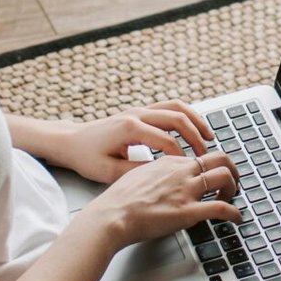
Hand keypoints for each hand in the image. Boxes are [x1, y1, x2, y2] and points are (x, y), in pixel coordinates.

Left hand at [57, 104, 214, 184]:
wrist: (70, 141)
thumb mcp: (110, 172)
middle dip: (195, 136)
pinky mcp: (138, 111)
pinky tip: (194, 128)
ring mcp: (138, 110)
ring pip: (176, 108)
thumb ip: (138, 171)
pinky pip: (168, 108)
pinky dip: (185, 116)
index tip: (190, 170)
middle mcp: (136, 114)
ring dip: (195, 120)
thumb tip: (164, 173)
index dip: (181, 157)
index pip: (166, 141)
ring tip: (209, 136)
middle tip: (206, 153)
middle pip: (176, 118)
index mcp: (129, 129)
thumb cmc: (87, 157)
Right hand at [87, 145, 242, 250]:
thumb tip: (161, 181)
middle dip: (232, 170)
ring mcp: (186, 190)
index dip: (211, 167)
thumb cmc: (119, 201)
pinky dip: (235, 213)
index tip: (213, 177)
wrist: (112, 215)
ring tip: (233, 198)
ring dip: (234, 188)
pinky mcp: (188, 211)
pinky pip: (221, 208)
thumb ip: (154, 175)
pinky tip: (236, 218)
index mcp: (169, 163)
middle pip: (220, 158)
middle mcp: (181, 172)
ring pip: (225, 176)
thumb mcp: (137, 176)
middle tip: (233, 182)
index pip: (200, 157)